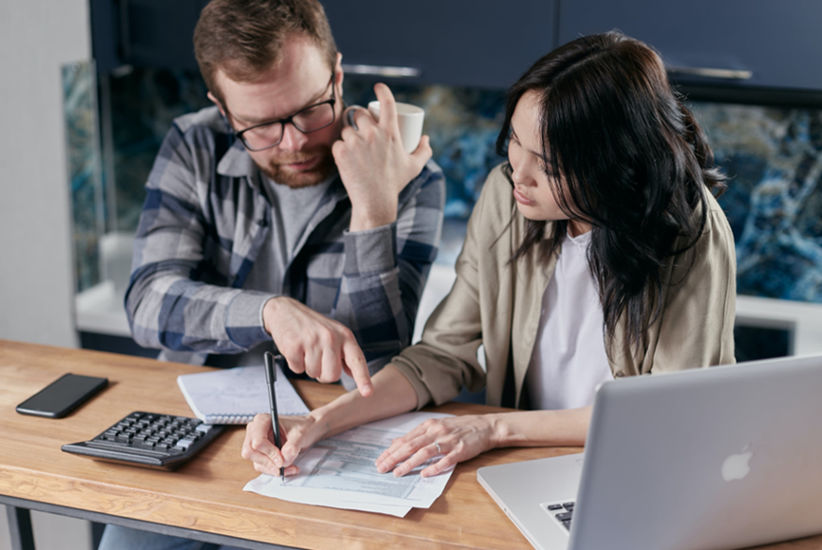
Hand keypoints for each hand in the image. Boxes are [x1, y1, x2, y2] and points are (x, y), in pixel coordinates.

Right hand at [241, 412, 328, 475]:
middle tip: (283, 466)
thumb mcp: (300, 435)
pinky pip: (262, 466)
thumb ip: (292, 447)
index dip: (269, 453)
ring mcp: (256, 443)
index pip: (257, 441)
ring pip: (256, 462)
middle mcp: (255, 431)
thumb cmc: (303, 427)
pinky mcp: (261, 453)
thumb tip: (283, 460)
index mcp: (262, 420)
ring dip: (273, 469)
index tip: (281, 460)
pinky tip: (288, 468)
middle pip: (250, 452)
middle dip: (268, 462)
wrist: (308, 430)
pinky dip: (274, 470)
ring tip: (291, 467)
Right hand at [263, 296, 372, 395]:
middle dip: (323, 374)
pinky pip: (297, 369)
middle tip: (317, 358)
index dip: (363, 378)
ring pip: (314, 374)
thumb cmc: (313, 326)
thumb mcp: (335, 334)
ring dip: (308, 367)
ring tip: (305, 349)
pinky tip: (296, 348)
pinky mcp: (295, 345)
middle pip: (332, 375)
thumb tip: (354, 374)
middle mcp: (331, 337)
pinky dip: (295, 363)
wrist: (286, 310)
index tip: (368, 393)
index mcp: (345, 336)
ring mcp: (312, 341)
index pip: (357, 360)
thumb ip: (345, 354)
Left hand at [332, 82, 431, 230]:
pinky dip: (340, 149)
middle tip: (360, 129)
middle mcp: (372, 134)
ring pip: (346, 129)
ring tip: (354, 148)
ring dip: (348, 135)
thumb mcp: (414, 167)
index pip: (387, 103)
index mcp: (390, 133)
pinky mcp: (341, 152)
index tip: (378, 87)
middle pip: (360, 114)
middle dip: (359, 118)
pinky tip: (345, 157)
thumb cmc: (395, 183)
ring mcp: (355, 142)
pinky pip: (337, 143)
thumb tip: (425, 138)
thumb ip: (424, 151)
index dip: (382, 90)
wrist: (375, 201)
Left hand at [375, 414, 498, 477]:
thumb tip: (396, 443)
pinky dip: (434, 467)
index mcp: (429, 425)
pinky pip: (446, 460)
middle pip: (411, 445)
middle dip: (394, 458)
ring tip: (398, 473)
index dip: (391, 451)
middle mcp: (436, 431)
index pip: (405, 440)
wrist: (485, 426)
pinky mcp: (460, 450)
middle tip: (382, 468)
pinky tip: (425, 474)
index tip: (379, 460)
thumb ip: (417, 435)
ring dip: (409, 463)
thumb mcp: (436, 426)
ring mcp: (448, 441)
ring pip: (424, 452)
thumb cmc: (459, 428)